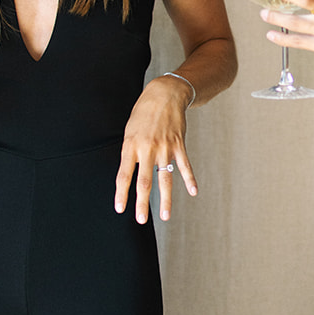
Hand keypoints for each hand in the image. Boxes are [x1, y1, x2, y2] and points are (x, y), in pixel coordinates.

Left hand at [115, 75, 198, 223]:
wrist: (165, 94)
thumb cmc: (143, 113)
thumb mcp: (130, 130)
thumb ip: (130, 153)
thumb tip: (129, 174)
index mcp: (130, 145)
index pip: (124, 175)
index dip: (121, 193)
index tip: (120, 209)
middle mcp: (147, 149)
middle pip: (144, 182)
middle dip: (142, 203)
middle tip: (141, 220)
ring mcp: (164, 147)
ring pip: (165, 178)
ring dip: (165, 199)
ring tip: (165, 216)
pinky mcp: (178, 145)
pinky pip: (184, 166)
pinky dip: (189, 179)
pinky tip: (193, 192)